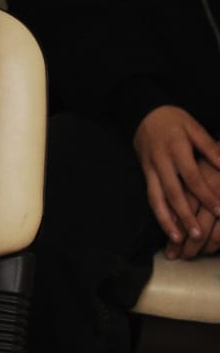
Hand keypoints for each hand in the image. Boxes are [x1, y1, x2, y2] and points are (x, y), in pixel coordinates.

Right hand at [135, 105, 219, 254]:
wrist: (142, 113)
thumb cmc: (174, 120)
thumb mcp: (193, 127)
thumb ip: (210, 148)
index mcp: (176, 148)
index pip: (192, 176)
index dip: (205, 195)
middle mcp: (161, 161)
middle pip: (173, 192)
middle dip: (186, 215)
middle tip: (198, 235)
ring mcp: (150, 169)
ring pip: (157, 198)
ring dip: (168, 221)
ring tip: (179, 240)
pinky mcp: (145, 174)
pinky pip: (151, 197)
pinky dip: (159, 215)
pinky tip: (169, 230)